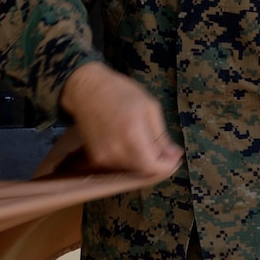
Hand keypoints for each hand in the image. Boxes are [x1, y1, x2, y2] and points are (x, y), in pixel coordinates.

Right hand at [58, 62, 182, 178]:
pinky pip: (119, 165)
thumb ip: (162, 135)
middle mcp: (115, 149)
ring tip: (144, 142)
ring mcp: (103, 155)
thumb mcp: (149, 107)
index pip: (153, 167)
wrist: (85, 89)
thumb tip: (174, 155)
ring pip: (132, 170)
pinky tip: (129, 142)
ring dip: (142, 161)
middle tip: (164, 149)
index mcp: (132, 134)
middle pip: (143, 171)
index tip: (175, 156)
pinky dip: (129, 158)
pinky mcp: (95, 157)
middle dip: (157, 163)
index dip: (167, 166)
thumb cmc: (119, 91)